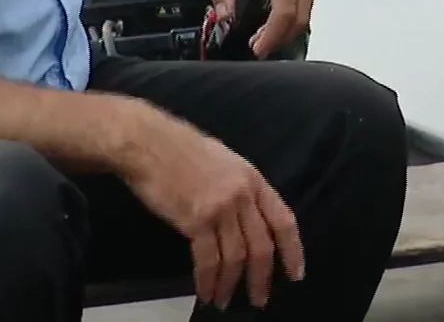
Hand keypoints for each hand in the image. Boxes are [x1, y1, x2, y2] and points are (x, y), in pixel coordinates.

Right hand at [118, 104, 305, 307]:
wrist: (148, 143)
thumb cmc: (181, 148)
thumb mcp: (225, 161)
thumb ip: (241, 188)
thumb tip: (247, 217)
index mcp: (253, 179)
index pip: (283, 221)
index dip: (293, 251)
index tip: (295, 274)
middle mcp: (242, 195)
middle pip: (262, 246)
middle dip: (262, 278)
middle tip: (259, 300)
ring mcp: (221, 208)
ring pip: (236, 258)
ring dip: (231, 285)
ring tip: (225, 301)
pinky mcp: (196, 220)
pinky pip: (208, 260)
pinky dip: (208, 281)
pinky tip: (206, 292)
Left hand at [210, 0, 318, 57]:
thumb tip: (225, 19)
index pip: (285, 10)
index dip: (272, 35)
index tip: (257, 49)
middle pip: (301, 17)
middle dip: (279, 38)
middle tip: (258, 48)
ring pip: (306, 15)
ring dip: (286, 32)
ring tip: (262, 40)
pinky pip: (305, 6)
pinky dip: (290, 21)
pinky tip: (272, 27)